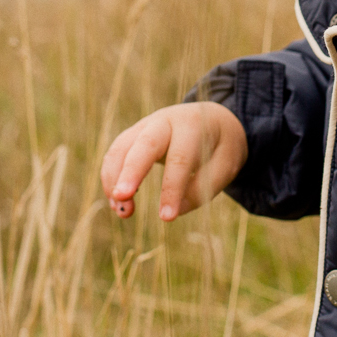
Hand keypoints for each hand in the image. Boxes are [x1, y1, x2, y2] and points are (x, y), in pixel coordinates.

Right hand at [100, 101, 248, 220]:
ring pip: (121, 148)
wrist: (212, 118)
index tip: (166, 218)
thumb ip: (203, 187)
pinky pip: (115, 154)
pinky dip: (111, 177)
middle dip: (130, 171)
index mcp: (193, 125)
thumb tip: (173, 211)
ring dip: (114, 179)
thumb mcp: (226, 164)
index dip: (171, 189)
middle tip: (122, 198)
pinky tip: (117, 203)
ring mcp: (145, 126)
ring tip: (121, 211)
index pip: (180, 158)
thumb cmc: (220, 146)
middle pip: (144, 144)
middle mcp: (165, 121)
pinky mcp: (132, 135)